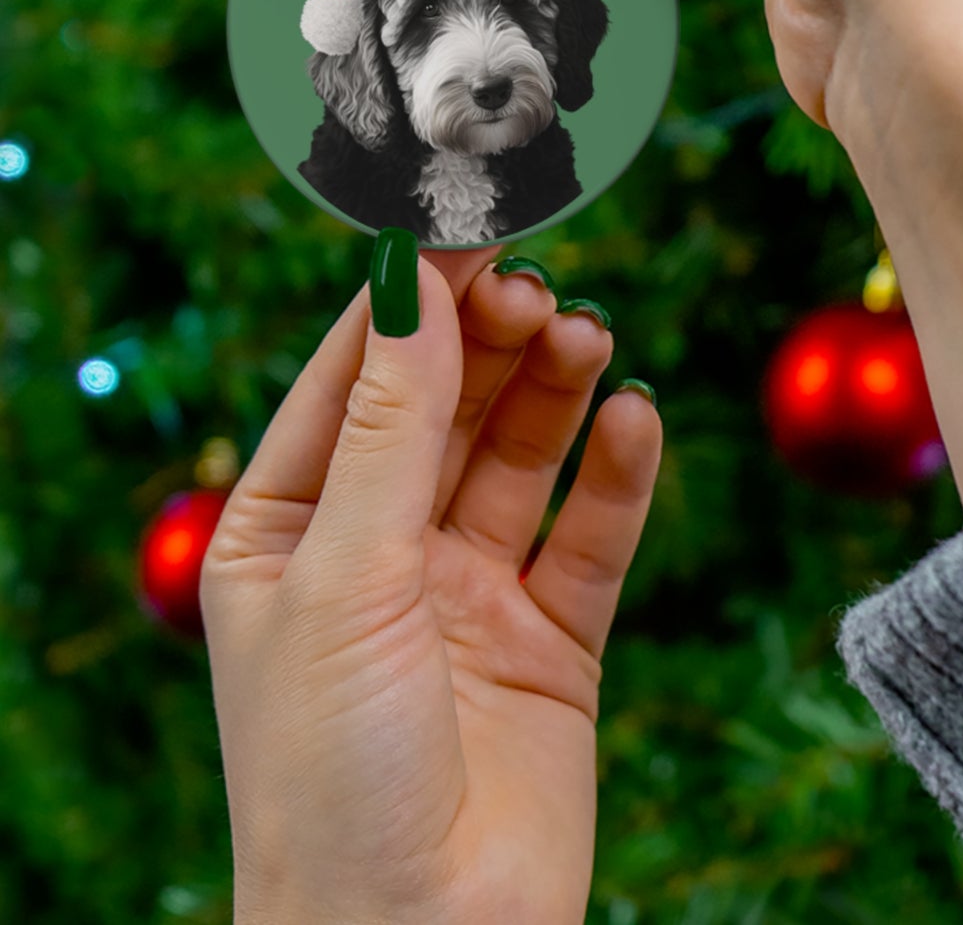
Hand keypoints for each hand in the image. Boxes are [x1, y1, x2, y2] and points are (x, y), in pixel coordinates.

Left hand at [201, 244, 661, 924]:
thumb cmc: (331, 773)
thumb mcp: (346, 575)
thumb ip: (391, 427)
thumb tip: (412, 282)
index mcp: (290, 532)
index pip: (353, 380)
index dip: (409, 301)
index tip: (465, 225)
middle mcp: (380, 552)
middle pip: (447, 407)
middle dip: (490, 342)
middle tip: (539, 288)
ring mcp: (469, 593)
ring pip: (522, 457)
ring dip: (555, 391)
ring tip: (588, 337)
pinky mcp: (552, 639)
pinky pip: (591, 535)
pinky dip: (617, 475)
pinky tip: (635, 420)